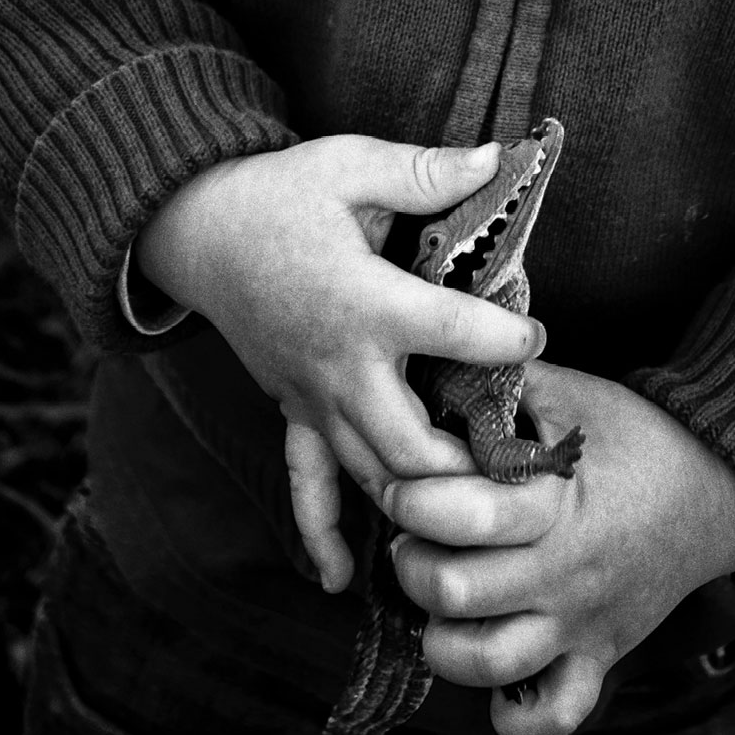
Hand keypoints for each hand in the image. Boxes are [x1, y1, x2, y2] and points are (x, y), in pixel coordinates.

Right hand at [135, 137, 547, 590]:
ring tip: (477, 511)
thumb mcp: (350, 164)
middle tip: (518, 462)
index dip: (504, 340)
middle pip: (412, 443)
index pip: (449, 332)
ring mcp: (312, 398)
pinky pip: (305, 483)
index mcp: (364, 301)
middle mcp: (340, 364)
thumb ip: (424, 172)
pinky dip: (321, 533)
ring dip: (423, 497)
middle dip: (468, 463)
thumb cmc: (279, 192)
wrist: (195, 229)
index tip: (538, 339)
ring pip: (372, 473)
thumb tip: (497, 156)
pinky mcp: (291, 410)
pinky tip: (340, 578)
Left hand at [385, 361, 734, 734]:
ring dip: (443, 637)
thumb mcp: (575, 394)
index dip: (413, 500)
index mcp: (558, 504)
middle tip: (410, 536)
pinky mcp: (599, 657)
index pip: (465, 516)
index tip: (400, 483)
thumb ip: (507, 383)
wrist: (719, 488)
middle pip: (457, 593)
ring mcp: (582, 623)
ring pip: (488, 663)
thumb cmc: (638, 435)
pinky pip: (553, 715)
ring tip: (440, 599)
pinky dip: (512, 712)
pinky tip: (491, 673)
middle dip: (412, 562)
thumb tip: (440, 367)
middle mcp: (566, 572)